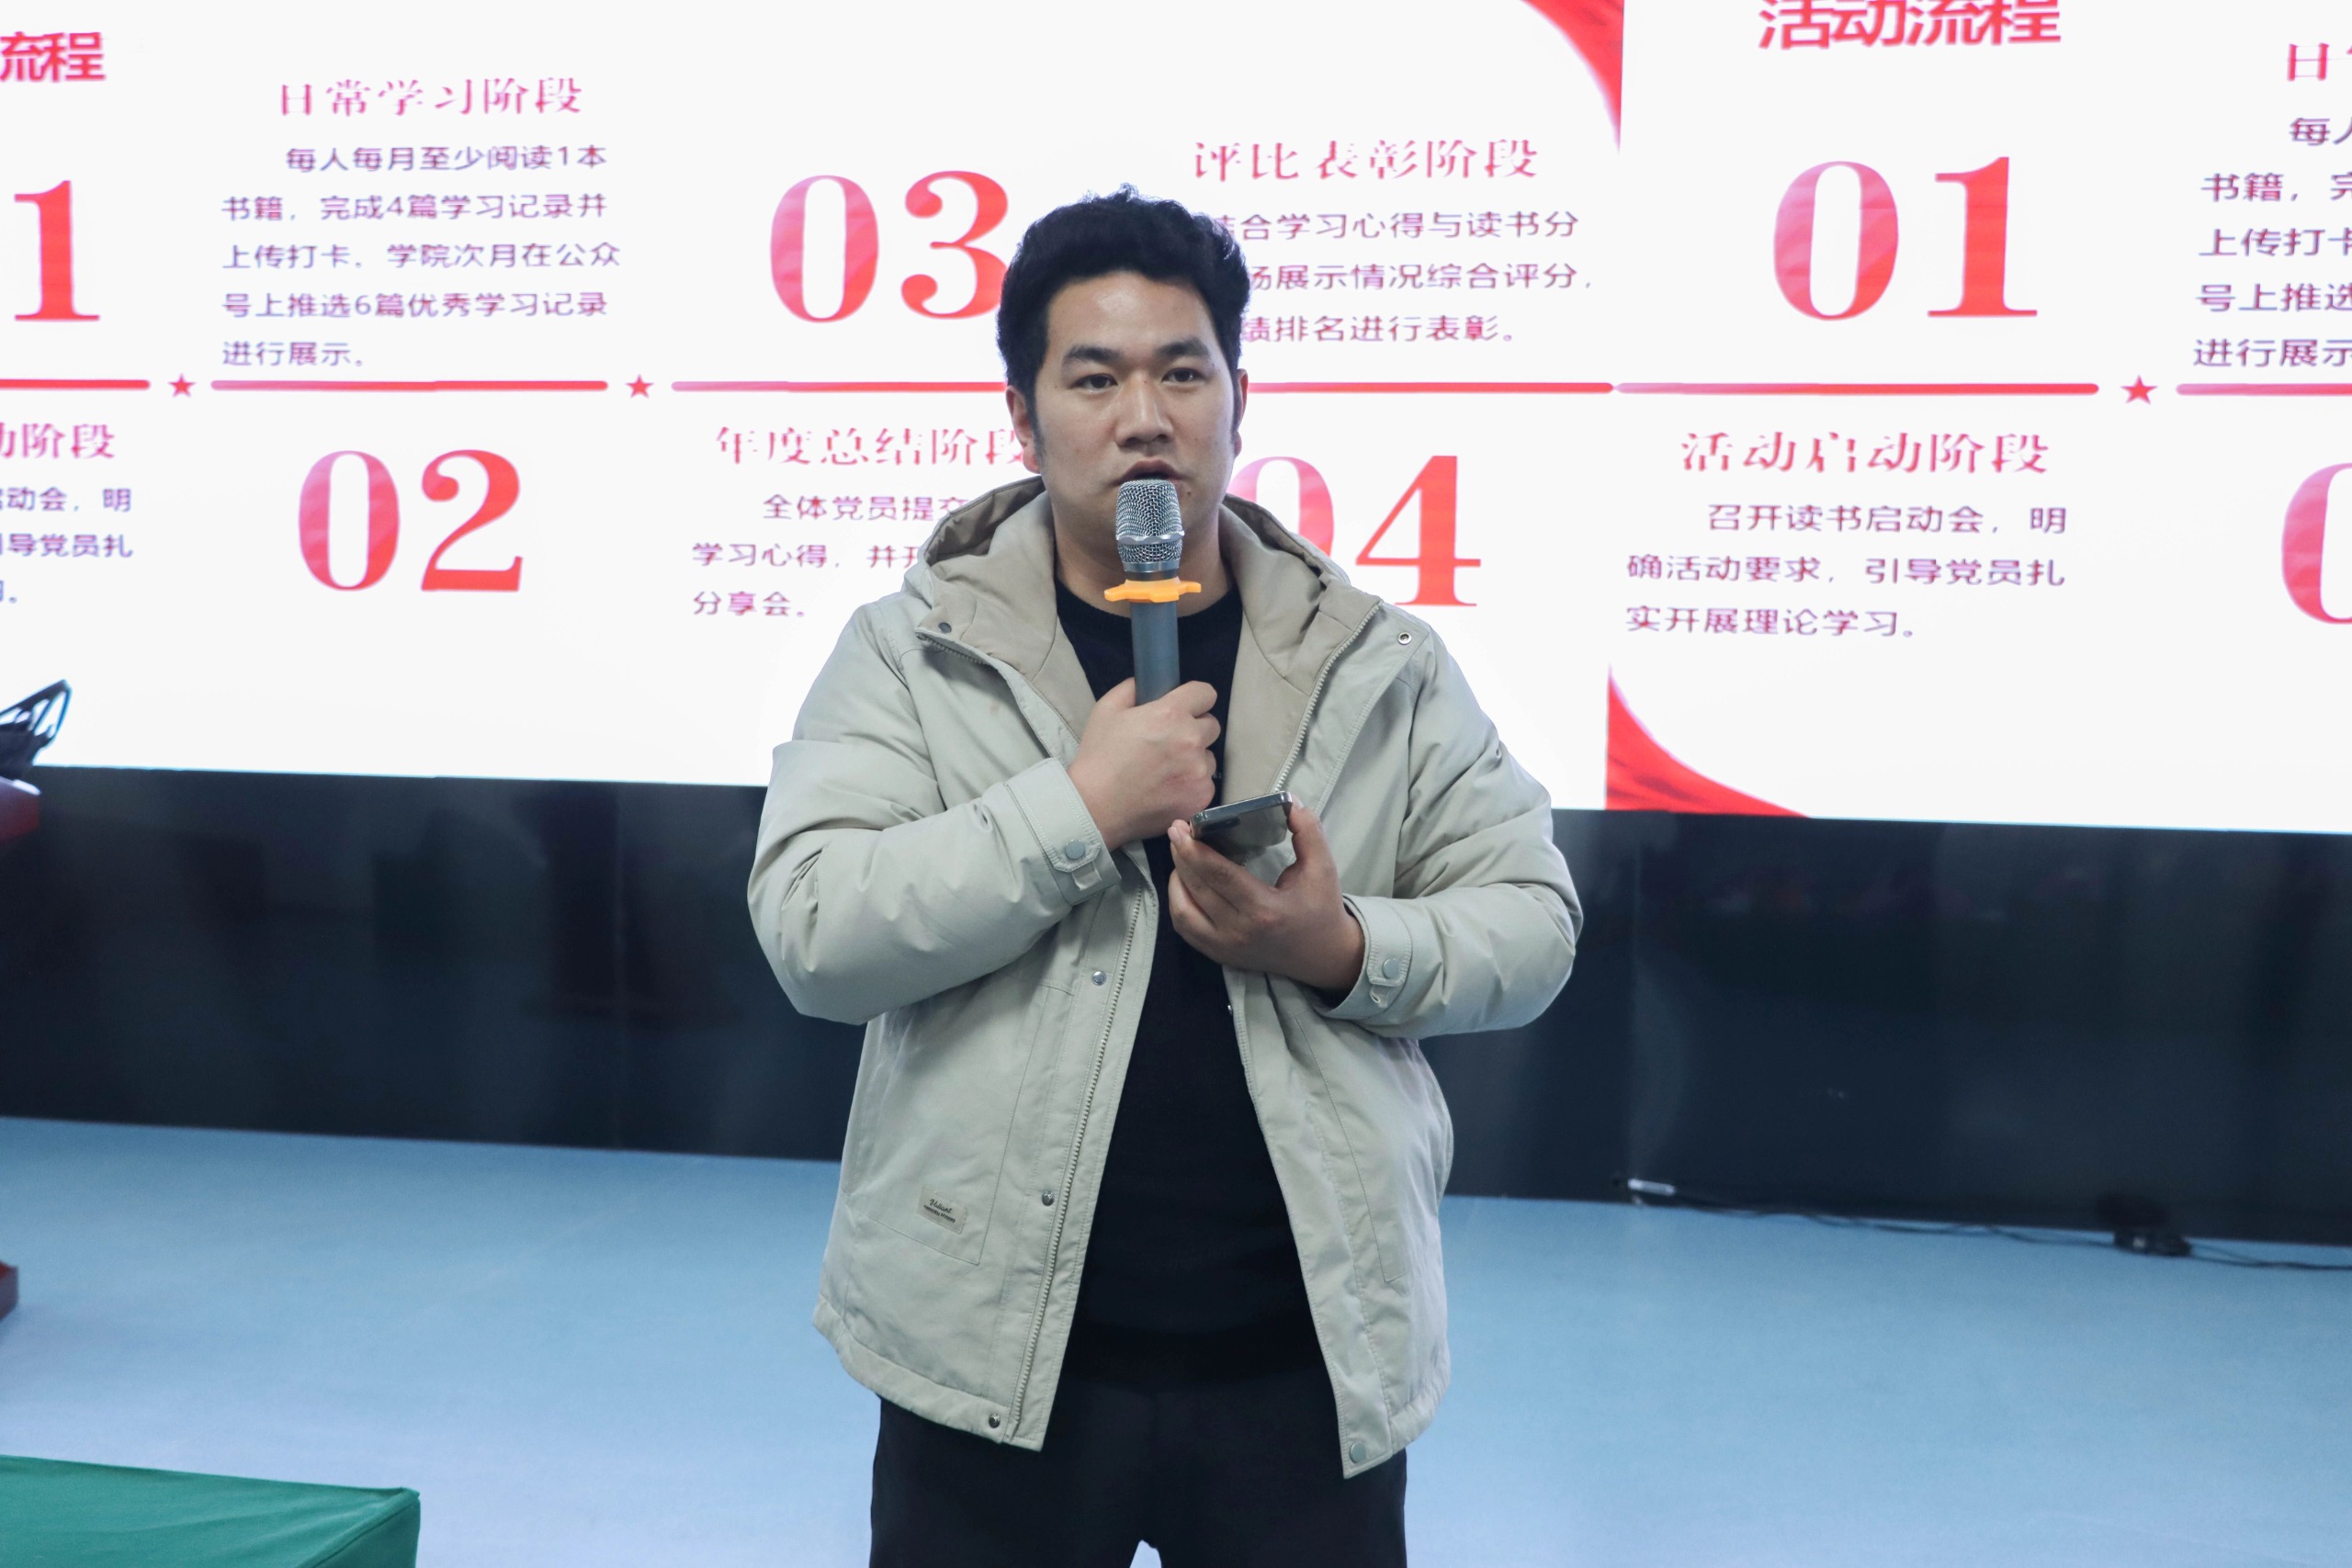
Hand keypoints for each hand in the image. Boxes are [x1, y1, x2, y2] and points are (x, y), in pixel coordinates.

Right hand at [1067, 678, 1220, 849]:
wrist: (1095, 807)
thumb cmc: (1098, 757)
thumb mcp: (1106, 710)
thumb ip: (1132, 689)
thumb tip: (1148, 684)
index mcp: (1171, 714)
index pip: (1206, 693)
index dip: (1194, 699)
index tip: (1184, 707)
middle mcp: (1191, 740)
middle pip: (1212, 725)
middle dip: (1195, 729)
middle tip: (1170, 741)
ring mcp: (1199, 772)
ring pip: (1209, 757)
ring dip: (1194, 759)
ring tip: (1167, 770)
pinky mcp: (1200, 798)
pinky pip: (1205, 784)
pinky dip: (1192, 785)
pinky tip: (1169, 790)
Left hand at [1168, 801, 1364, 994]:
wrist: (1323, 956)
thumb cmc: (1321, 908)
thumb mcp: (1323, 868)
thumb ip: (1308, 831)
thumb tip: (1289, 802)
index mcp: (1265, 909)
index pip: (1220, 875)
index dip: (1195, 850)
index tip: (1181, 827)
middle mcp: (1240, 931)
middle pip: (1197, 889)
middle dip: (1181, 856)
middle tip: (1176, 832)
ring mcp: (1226, 947)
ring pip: (1182, 911)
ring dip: (1175, 881)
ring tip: (1180, 856)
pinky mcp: (1219, 955)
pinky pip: (1185, 929)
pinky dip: (1177, 903)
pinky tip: (1183, 884)